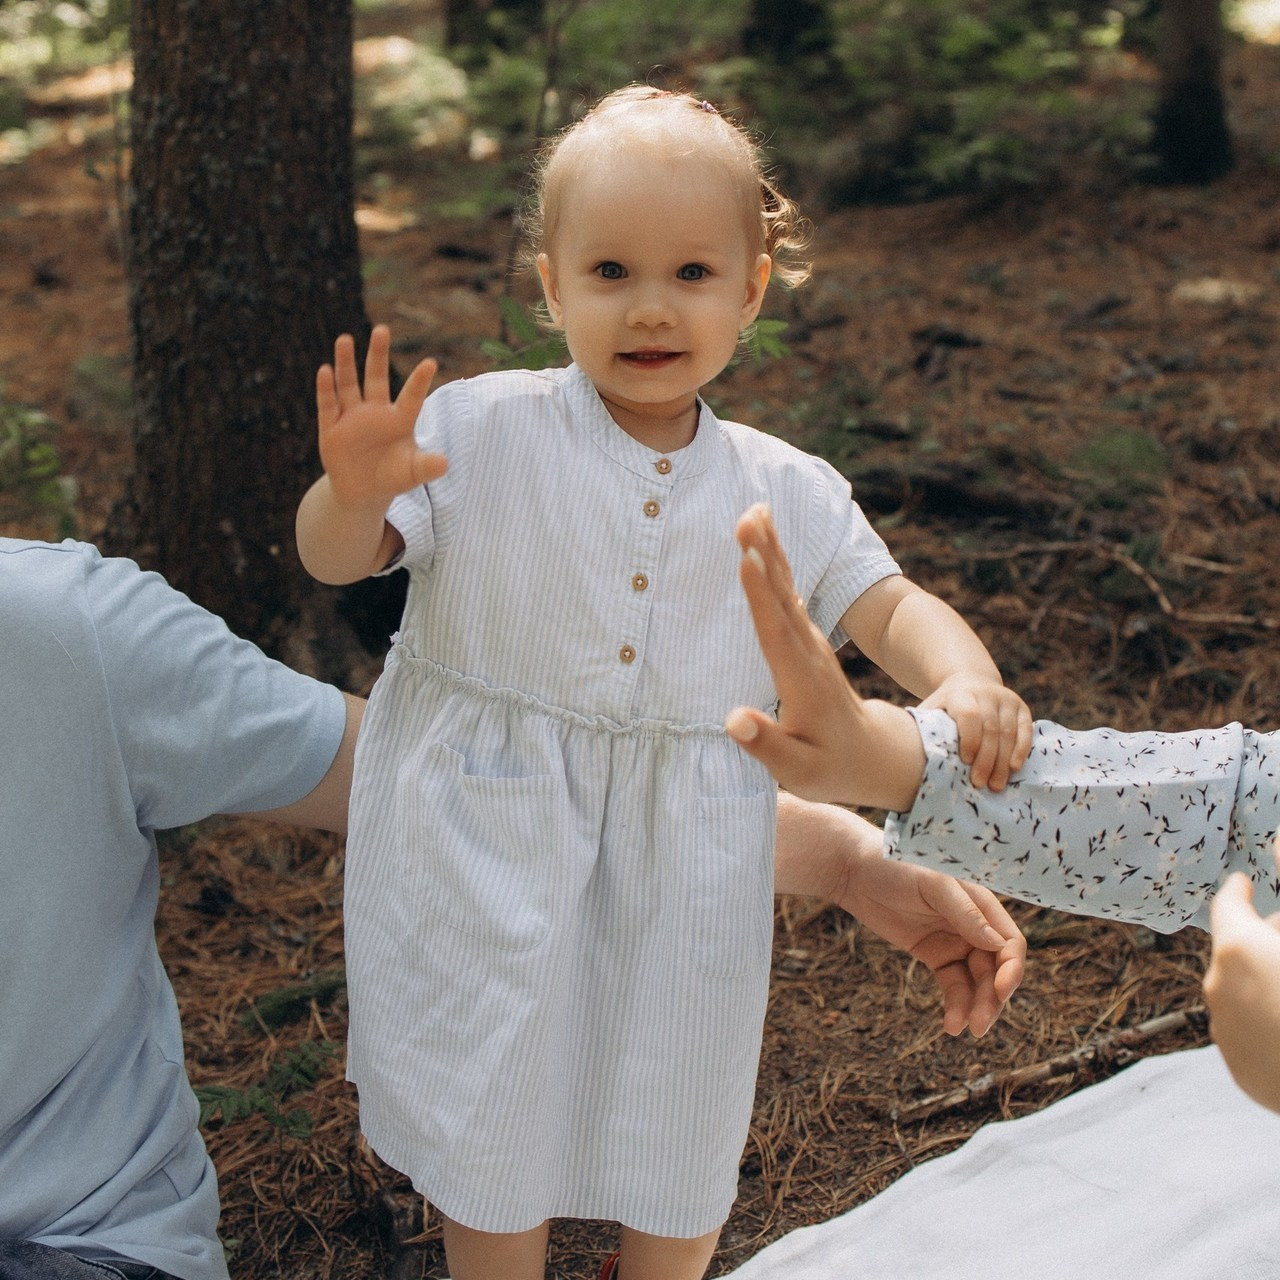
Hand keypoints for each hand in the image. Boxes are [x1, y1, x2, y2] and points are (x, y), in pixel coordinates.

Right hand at [316, 323, 446, 509]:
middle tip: (382, 329)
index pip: (411, 396)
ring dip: (346, 363)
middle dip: (378, 355)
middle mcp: (375, 411)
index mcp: (399, 419)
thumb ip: (427, 467)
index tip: (431, 363)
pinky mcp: (331, 428)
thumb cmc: (392, 477)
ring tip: (345, 339)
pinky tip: (325, 370)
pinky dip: (326, 389)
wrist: (363, 492)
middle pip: (376, 378)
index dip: (420, 382)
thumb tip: (444, 464)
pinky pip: (329, 405)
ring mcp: (351, 417)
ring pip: (348, 384)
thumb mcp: (411, 474)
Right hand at [725, 503, 926, 811]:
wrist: (877, 755)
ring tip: (754, 513)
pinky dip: (776, 565)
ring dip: (771, 550)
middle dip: (766, 556)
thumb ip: (768, 745)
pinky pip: (788, 594)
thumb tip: (734, 720)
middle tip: (749, 516)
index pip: (778, 634)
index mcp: (803, 684)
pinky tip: (765, 542)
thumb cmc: (831, 767)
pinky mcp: (809, 639)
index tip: (749, 559)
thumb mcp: (800, 772)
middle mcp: (810, 655)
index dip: (761, 596)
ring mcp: (812, 643)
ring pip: (787, 589)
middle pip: (783, 598)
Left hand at [774, 794, 1023, 1035]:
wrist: (856, 870)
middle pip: (996, 970)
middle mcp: (974, 925)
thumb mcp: (932, 886)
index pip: (1009, 943)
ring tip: (964, 1030)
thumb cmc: (896, 866)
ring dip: (976, 1007)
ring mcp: (955, 942)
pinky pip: (954, 985)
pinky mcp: (935, 955)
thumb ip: (965, 913)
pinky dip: (956, 1005)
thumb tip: (997, 945)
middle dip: (993, 998)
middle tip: (980, 1025)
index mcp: (982, 903)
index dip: (1011, 969)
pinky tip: (951, 1025)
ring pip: (977, 983)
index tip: (1001, 991)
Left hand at [920, 672, 1031, 791]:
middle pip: (990, 728)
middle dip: (986, 759)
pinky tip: (1014, 768)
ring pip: (1008, 732)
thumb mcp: (932, 710)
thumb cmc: (945, 707)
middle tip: (980, 784)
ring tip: (996, 785)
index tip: (965, 761)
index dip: (969, 738)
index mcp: (960, 694)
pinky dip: (1021, 750)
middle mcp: (986, 694)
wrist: (971, 681)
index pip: (969, 715)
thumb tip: (910, 760)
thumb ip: (925, 729)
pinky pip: (1025, 730)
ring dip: (1003, 761)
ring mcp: (1006, 700)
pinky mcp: (1021, 707)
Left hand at [1205, 838, 1279, 1111]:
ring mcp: (1228, 1037)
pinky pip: (1253, 1033)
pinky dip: (1271, 1022)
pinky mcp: (1244, 1075)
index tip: (1243, 882)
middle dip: (1263, 938)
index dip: (1239, 891)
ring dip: (1266, 981)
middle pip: (1238, 949)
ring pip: (1243, 992)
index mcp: (1238, 950)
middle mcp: (1219, 990)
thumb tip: (1275, 843)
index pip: (1228, 905)